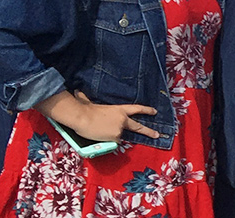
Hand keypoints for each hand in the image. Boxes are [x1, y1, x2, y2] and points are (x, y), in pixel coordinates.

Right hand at [38, 91, 160, 141]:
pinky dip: (107, 141)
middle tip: (157, 135)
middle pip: (139, 127)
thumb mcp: (89, 103)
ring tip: (101, 131)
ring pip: (119, 136)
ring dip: (112, 136)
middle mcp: (123, 119)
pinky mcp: (115, 137)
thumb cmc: (84, 109)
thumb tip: (77, 92)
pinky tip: (100, 136)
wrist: (82, 117)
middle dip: (149, 131)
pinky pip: (112, 142)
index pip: (137, 109)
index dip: (146, 110)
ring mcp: (120, 129)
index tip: (155, 112)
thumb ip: (86, 99)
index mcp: (119, 110)